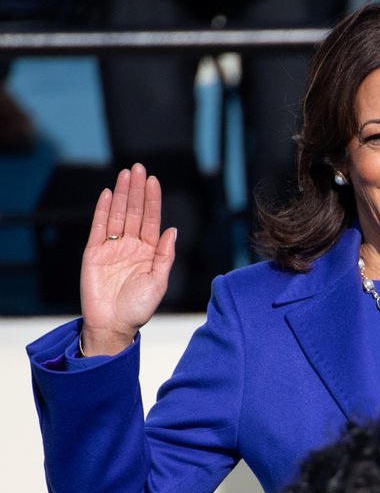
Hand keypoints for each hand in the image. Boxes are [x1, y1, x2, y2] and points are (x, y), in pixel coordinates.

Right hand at [80, 164, 176, 355]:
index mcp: (148, 251)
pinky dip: (103, 210)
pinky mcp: (93, 253)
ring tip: (125, 174)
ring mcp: (112, 248)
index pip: (151, 220)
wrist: (113, 324)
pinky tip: (108, 194)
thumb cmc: (138, 307)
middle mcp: (131, 246)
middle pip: (134, 212)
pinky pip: (99, 227)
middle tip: (138, 168)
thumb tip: (172, 230)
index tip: (153, 180)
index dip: (152, 200)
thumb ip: (164, 255)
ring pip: (117, 215)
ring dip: (122, 194)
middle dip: (137, 190)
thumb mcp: (158, 281)